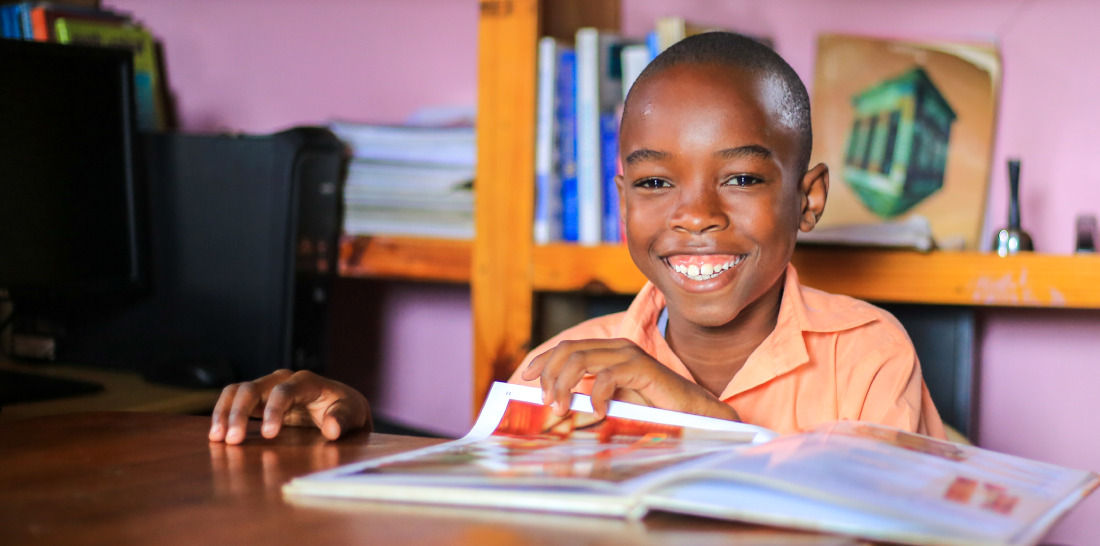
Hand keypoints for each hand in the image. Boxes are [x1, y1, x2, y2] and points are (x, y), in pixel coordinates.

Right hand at [208, 369, 370, 444]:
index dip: (273, 410)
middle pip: (253, 388)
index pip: (284, 391)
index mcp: (306, 381)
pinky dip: (222, 414)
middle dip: (240, 413)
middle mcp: (283, 380)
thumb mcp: (353, 415)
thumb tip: (332, 430)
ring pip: (238, 391)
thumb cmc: (346, 410)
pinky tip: (216, 435)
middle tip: (233, 440)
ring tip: (217, 438)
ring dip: (224, 413)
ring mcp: (268, 388)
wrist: (341, 407)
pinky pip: (233, 400)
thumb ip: (343, 420)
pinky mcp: (258, 399)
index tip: (268, 435)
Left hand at [520, 338, 739, 421]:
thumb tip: (554, 407)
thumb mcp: (613, 402)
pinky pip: (607, 376)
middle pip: (568, 350)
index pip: (567, 347)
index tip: (526, 377)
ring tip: (561, 408)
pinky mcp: (641, 367)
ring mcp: (628, 354)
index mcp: (608, 351)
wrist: (692, 412)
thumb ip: (589, 397)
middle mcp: (616, 347)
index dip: (543, 358)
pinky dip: (596, 395)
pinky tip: (600, 412)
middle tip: (545, 404)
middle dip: (549, 376)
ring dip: (564, 385)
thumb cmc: (653, 410)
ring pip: (580, 359)